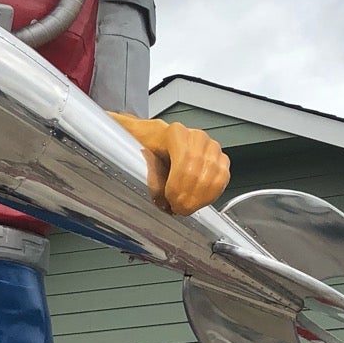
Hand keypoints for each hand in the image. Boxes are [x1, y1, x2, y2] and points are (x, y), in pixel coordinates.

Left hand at [110, 113, 229, 215]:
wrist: (151, 142)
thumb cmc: (138, 145)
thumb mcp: (125, 144)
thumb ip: (122, 146)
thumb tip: (121, 148)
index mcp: (173, 133)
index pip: (185, 160)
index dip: (178, 185)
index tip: (168, 201)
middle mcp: (195, 136)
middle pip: (199, 170)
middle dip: (188, 196)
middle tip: (176, 209)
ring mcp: (210, 146)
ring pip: (213, 174)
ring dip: (200, 197)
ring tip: (185, 208)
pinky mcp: (219, 158)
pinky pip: (222, 177)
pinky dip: (212, 194)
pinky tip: (198, 203)